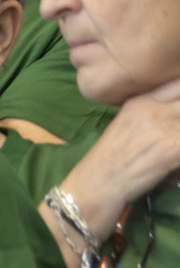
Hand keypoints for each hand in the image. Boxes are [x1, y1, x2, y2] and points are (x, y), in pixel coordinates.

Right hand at [65, 79, 179, 229]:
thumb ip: (151, 113)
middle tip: (175, 133)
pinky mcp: (173, 147)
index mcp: (139, 101)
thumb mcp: (125, 125)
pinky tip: (177, 163)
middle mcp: (152, 108)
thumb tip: (175, 116)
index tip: (177, 112)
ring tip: (174, 145)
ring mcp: (163, 126)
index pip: (176, 82)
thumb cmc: (110, 162)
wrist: (95, 185)